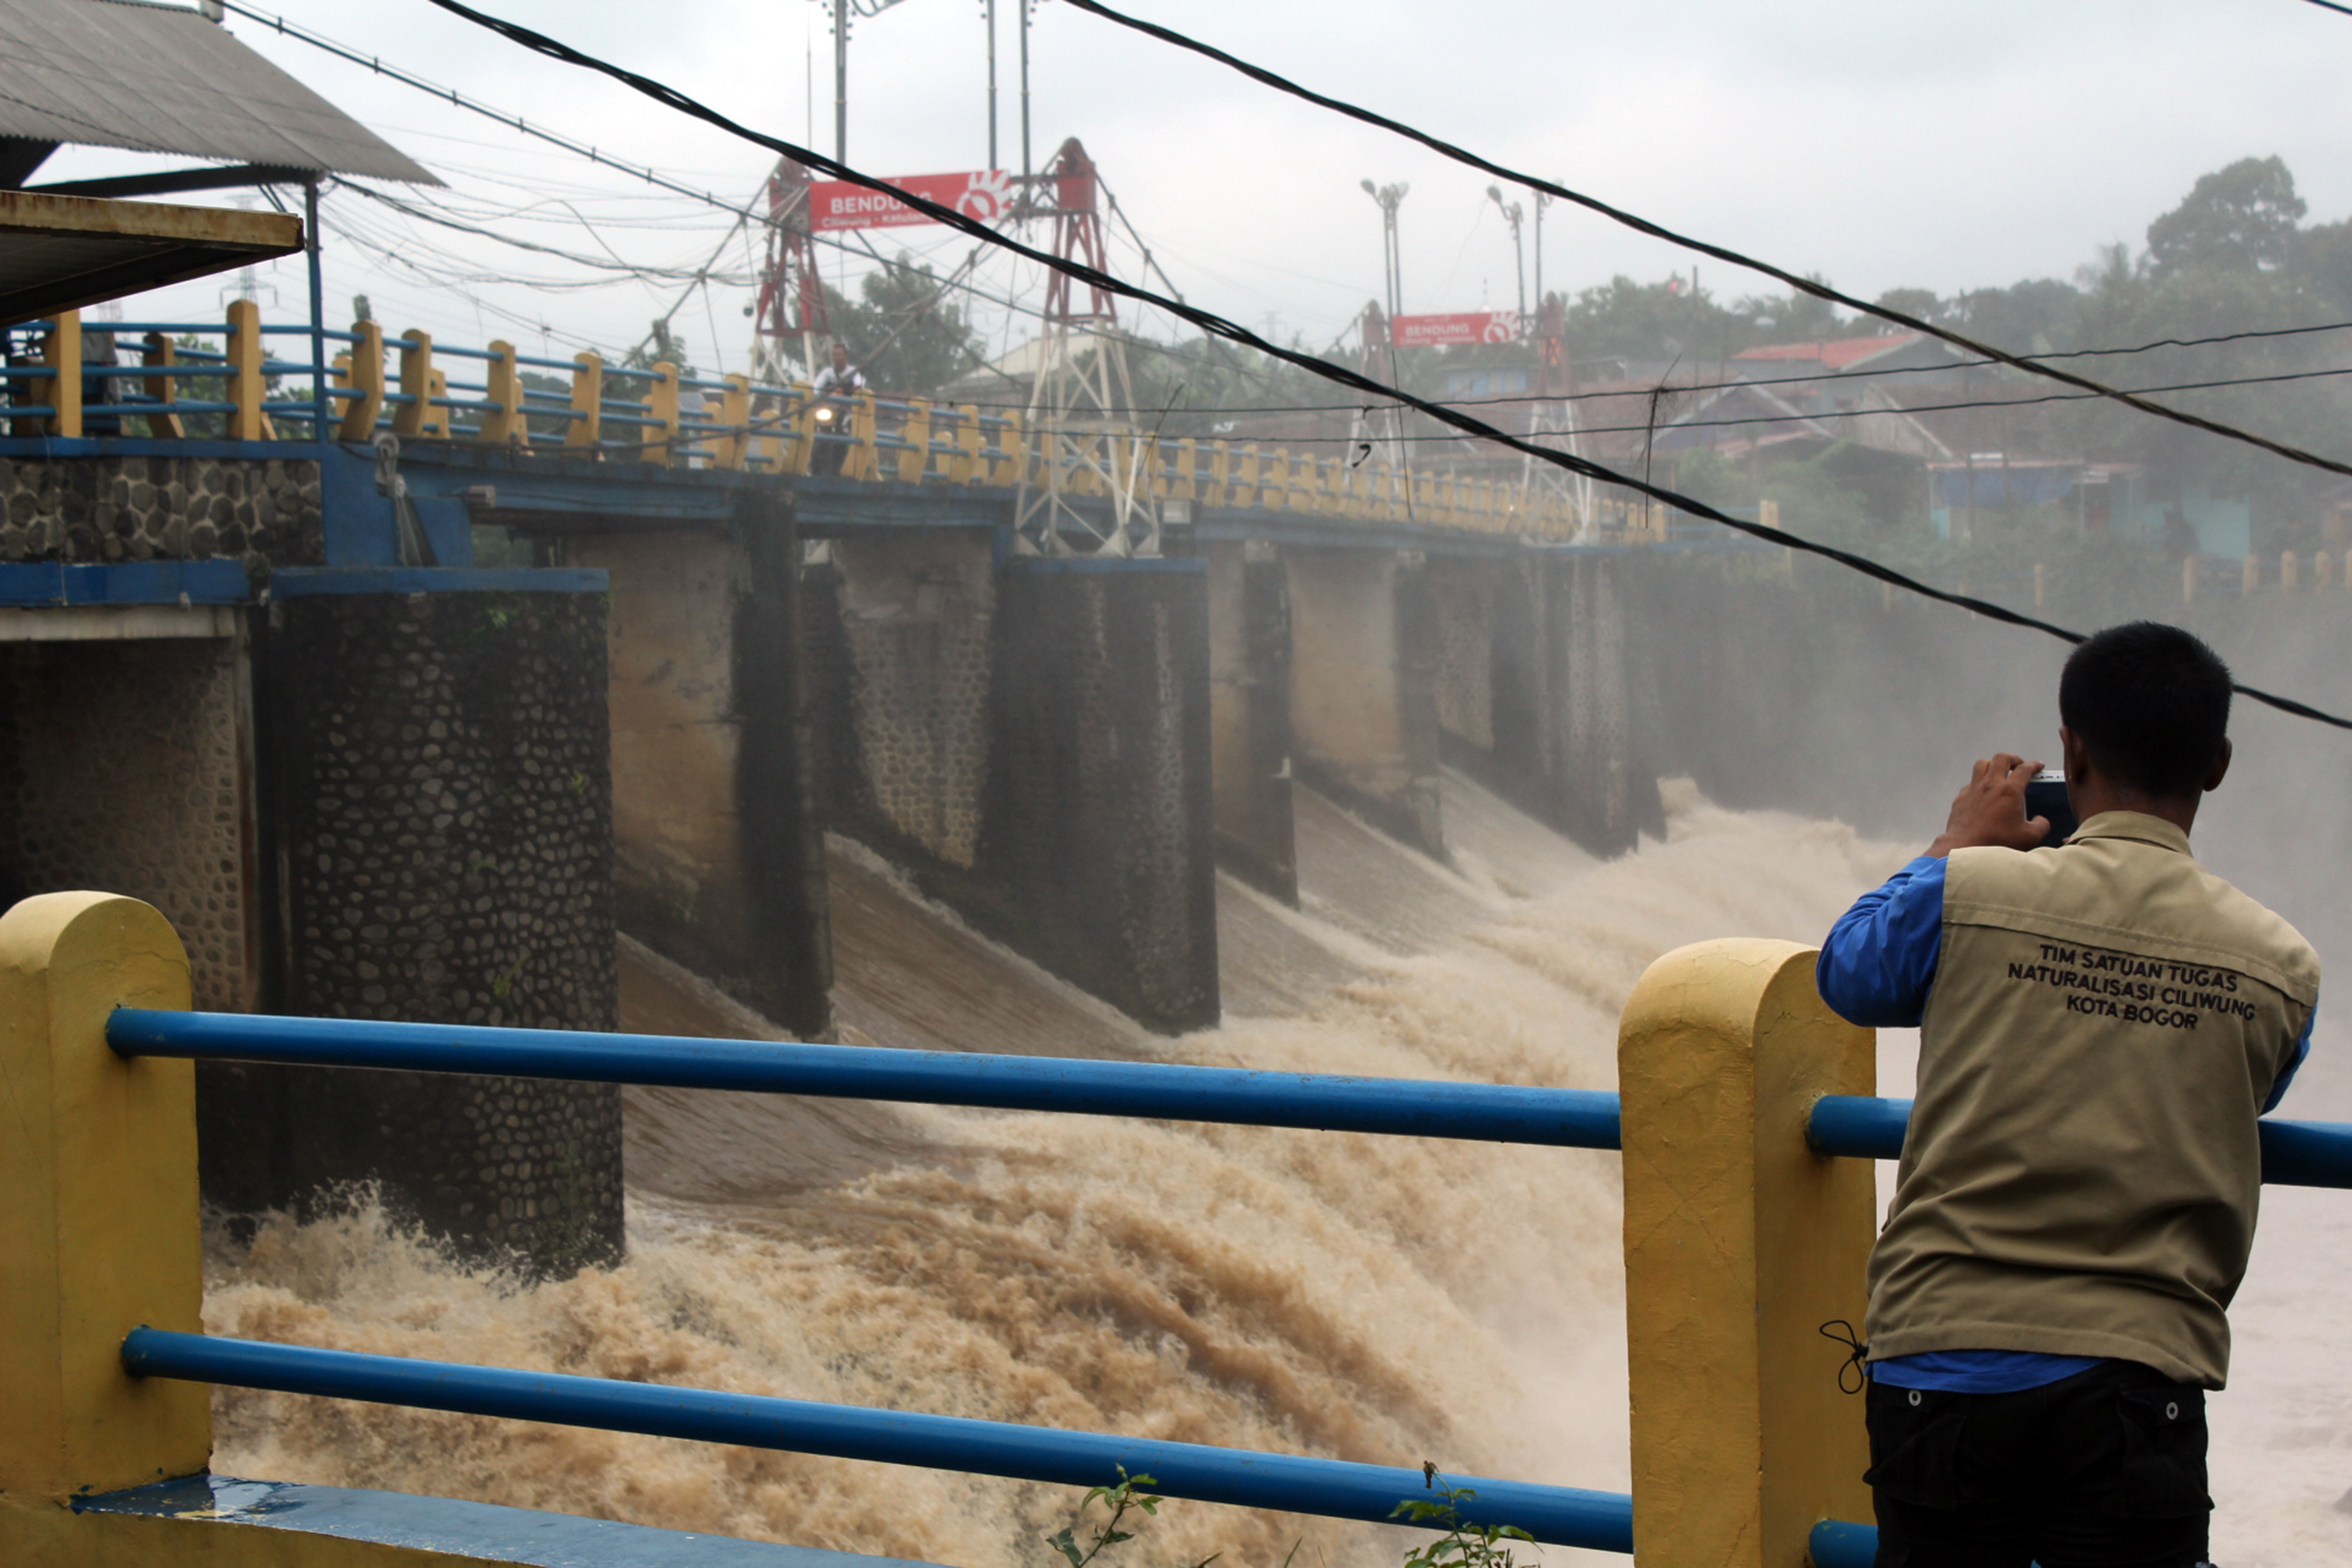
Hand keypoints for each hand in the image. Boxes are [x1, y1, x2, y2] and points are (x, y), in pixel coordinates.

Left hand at [1926, 753, 2048, 857]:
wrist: (1966, 848)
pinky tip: (1983, 792)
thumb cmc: (1997, 842)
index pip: (2025, 769)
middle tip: (2019, 765)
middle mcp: (1991, 785)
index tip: (2038, 766)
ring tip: (2000, 772)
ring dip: (1993, 764)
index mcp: (2010, 791)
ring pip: (1982, 764)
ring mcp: (1973, 789)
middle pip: (2001, 758)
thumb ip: (2041, 826)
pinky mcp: (1961, 798)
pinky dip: (1979, 782)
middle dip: (2013, 759)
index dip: (2034, 765)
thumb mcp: (2029, 837)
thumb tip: (2041, 820)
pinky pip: (1971, 782)